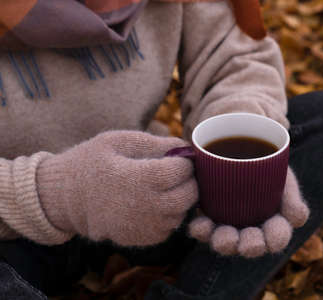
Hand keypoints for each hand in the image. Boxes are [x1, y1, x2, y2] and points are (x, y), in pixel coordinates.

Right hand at [37, 130, 197, 246]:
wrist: (65, 198)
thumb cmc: (91, 163)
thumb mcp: (117, 141)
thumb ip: (154, 142)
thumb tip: (184, 145)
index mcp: (141, 178)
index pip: (183, 170)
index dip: (184, 162)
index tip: (177, 157)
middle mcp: (147, 206)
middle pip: (189, 195)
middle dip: (189, 181)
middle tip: (176, 172)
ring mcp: (145, 226)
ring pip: (182, 212)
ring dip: (180, 198)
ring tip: (164, 187)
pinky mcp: (142, 239)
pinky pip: (170, 227)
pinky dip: (169, 214)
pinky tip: (154, 202)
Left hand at [188, 167, 308, 257]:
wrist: (238, 147)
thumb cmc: (267, 165)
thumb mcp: (283, 173)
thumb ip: (291, 194)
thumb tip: (297, 216)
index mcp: (274, 222)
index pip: (278, 236)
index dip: (277, 238)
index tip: (273, 238)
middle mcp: (252, 231)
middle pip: (252, 246)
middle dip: (251, 247)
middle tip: (248, 244)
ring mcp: (229, 227)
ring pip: (226, 243)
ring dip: (223, 242)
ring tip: (221, 237)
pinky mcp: (208, 218)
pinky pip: (203, 230)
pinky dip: (200, 230)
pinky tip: (197, 224)